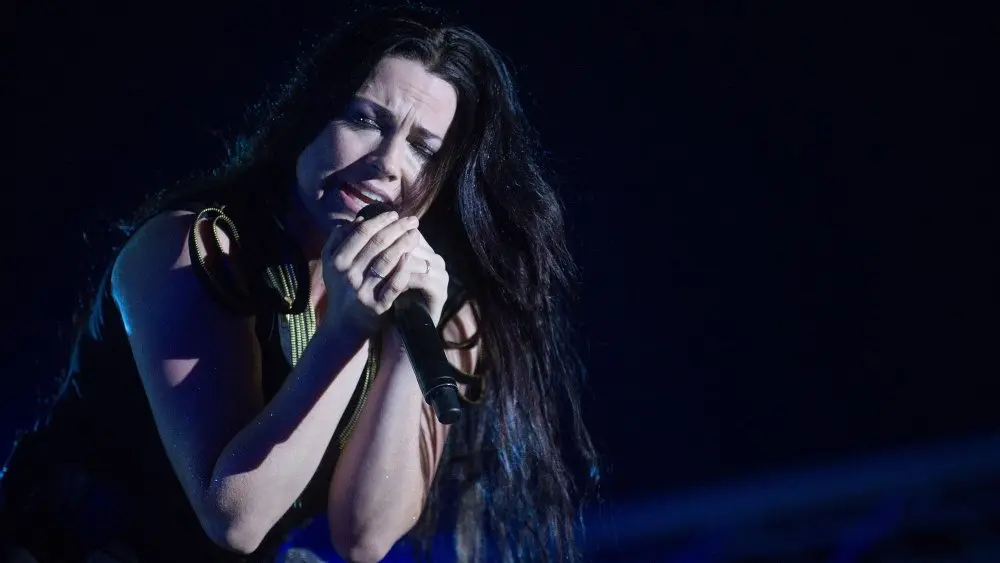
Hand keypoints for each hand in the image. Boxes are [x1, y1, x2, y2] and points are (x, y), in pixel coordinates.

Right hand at [321, 211, 448, 332]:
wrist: (345, 324)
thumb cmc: (342, 288)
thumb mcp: (332, 264)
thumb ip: (339, 241)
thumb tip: (357, 219)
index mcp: (337, 261)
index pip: (361, 233)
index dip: (380, 220)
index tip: (394, 214)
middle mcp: (348, 275)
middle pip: (376, 244)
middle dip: (397, 228)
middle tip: (413, 220)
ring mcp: (362, 291)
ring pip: (386, 261)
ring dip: (404, 244)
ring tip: (416, 234)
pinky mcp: (377, 306)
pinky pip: (394, 285)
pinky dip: (403, 270)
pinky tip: (413, 257)